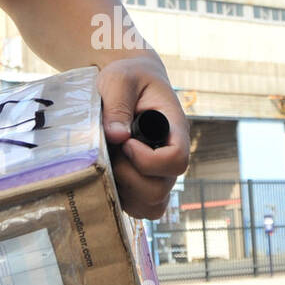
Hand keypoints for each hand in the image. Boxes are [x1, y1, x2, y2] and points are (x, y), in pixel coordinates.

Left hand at [97, 57, 189, 219]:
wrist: (128, 83)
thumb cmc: (128, 77)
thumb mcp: (120, 79)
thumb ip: (118, 104)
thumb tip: (116, 137)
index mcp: (174, 130)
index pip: (177, 160)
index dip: (149, 160)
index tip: (126, 143)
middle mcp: (170, 156)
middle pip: (161, 190)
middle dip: (129, 176)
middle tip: (111, 151)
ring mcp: (158, 173)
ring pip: (151, 205)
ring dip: (124, 190)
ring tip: (109, 161)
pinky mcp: (142, 182)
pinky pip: (139, 207)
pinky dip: (121, 198)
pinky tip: (107, 172)